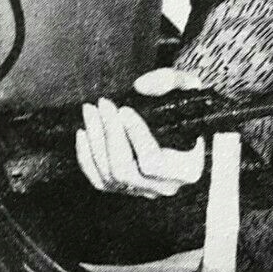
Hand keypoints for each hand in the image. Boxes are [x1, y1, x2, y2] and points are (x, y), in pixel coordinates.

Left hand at [75, 69, 205, 199]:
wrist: (181, 124)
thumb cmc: (186, 106)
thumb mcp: (189, 87)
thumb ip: (171, 81)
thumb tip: (141, 87)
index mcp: (188, 169)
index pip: (153, 163)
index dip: (136, 137)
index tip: (125, 109)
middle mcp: (165, 186)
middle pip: (126, 171)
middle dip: (110, 134)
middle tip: (103, 104)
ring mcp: (142, 190)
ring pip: (109, 175)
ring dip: (95, 141)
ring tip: (90, 111)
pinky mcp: (123, 188)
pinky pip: (98, 180)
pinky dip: (86, 157)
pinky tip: (83, 132)